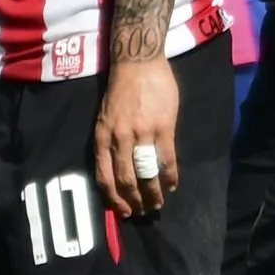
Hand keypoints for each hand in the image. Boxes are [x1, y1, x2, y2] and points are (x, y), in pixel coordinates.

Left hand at [94, 56, 178, 216]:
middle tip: (144, 211)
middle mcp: (119, 137)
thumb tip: (116, 169)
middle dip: (135, 200)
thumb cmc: (120, 91)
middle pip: (126, 179)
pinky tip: (173, 185)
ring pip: (147, 173)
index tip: (122, 211)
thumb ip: (109, 140)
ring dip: (154, 193)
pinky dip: (170, 177)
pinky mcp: (163, 127)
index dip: (113, 197)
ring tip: (159, 203)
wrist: (137, 64)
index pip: (104, 175)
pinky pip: (167, 159)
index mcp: (102, 136)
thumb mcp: (105, 117)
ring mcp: (142, 133)